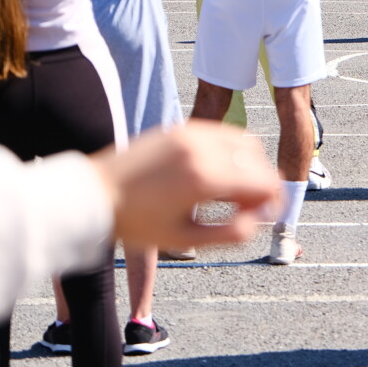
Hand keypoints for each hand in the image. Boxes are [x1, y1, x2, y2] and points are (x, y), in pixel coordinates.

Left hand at [91, 120, 279, 247]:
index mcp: (205, 177)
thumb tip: (258, 220)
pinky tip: (219, 171)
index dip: (274, 199)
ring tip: (235, 189)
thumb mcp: (185, 238)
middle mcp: (202, 148)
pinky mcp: (180, 128)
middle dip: (263, 183)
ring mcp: (191, 134)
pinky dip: (231, 149)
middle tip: (251, 206)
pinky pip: (222, 132)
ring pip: (244, 141)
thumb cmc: (136, 222)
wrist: (93, 194)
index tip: (267, 215)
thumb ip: (230, 233)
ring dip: (250, 164)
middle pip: (258, 160)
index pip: (264, 180)